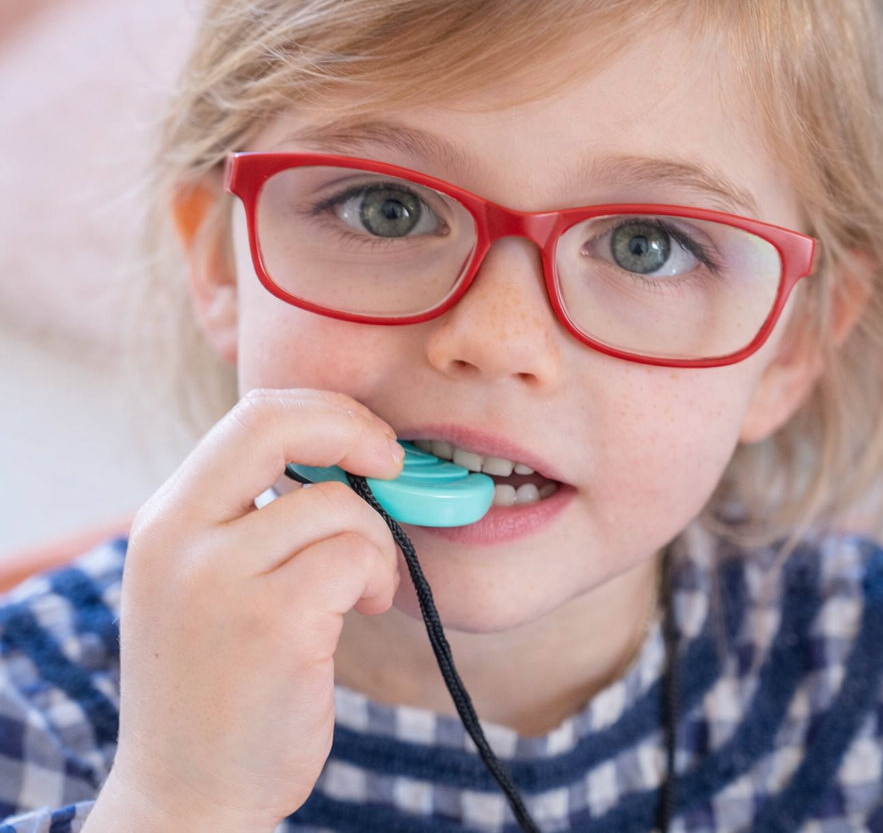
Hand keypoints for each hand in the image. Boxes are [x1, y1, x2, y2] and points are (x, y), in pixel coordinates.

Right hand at [107, 388, 403, 830]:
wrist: (188, 793)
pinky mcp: (271, 623)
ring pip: (338, 504)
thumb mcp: (204, 579)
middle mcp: (178, 538)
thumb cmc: (218, 680)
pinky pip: (354, 556)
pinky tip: (362, 608)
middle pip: (276, 424)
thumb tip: (347, 452)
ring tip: (364, 585)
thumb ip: (250, 514)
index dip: (324, 413)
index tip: (367, 438)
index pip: (250, 415)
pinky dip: (377, 574)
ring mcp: (218, 580)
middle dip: (354, 429)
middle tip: (392, 462)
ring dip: (376, 539)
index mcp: (166, 519)